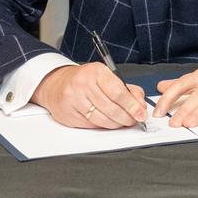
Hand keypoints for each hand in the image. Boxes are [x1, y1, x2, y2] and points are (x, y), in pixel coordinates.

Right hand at [30, 62, 147, 128]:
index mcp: (96, 72)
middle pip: (111, 108)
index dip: (132, 105)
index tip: (141, 113)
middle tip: (134, 120)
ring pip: (102, 119)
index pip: (118, 92)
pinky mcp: (68, 114)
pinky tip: (107, 122)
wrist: (57, 84)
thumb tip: (140, 105)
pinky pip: (91, 125)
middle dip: (127, 117)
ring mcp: (74, 100)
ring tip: (122, 122)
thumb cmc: (85, 80)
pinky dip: (103, 126)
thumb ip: (127, 89)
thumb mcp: (107, 76)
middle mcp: (83, 84)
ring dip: (116, 124)